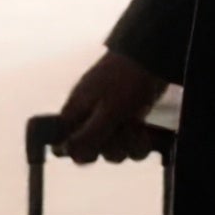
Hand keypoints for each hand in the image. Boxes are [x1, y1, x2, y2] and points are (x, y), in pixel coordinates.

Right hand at [55, 50, 167, 164]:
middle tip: (119, 131)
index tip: (90, 151)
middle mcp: (90, 119)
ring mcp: (110, 121)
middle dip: (110, 149)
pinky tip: (145, 132)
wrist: (152, 59)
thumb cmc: (125, 80)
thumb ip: (89, 135)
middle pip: (93, 152)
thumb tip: (71, 155)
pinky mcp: (127, 122)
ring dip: (128, 145)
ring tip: (136, 127)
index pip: (62, 141)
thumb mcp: (108, 111)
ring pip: (114, 151)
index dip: (74, 151)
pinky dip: (139, 143)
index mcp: (77, 112)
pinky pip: (130, 146)